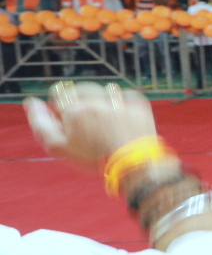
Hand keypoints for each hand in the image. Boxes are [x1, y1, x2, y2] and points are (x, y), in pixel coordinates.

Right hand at [25, 82, 157, 172]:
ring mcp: (119, 102)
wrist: (133, 165)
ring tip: (106, 119)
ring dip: (103, 100)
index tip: (67, 116)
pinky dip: (124, 103)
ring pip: (105, 91)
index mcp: (74, 111)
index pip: (59, 93)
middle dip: (81, 100)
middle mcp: (96, 102)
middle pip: (82, 89)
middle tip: (87, 119)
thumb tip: (31, 102)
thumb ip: (41, 124)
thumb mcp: (58, 147)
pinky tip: (122, 116)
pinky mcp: (139, 105)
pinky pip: (127, 96)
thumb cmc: (92, 158)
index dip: (61, 105)